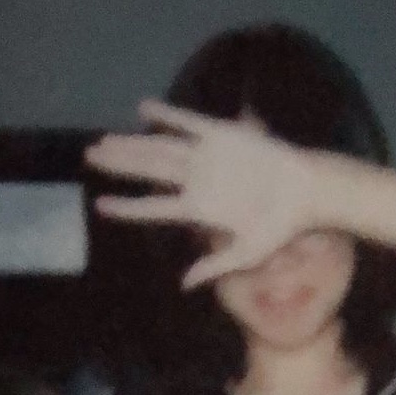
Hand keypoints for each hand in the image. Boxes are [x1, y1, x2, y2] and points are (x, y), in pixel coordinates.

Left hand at [85, 104, 319, 287]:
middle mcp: (196, 181)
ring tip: (104, 140)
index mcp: (199, 209)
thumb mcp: (248, 253)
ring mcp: (206, 157)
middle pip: (148, 171)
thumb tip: (184, 285)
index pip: (154, 209)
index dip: (126, 207)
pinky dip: (168, 116)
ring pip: (160, 148)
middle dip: (119, 165)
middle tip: (89, 157)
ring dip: (132, 143)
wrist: (306, 191)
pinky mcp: (221, 134)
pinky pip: (189, 123)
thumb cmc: (280, 226)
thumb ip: (215, 265)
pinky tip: (144, 109)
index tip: (99, 206)